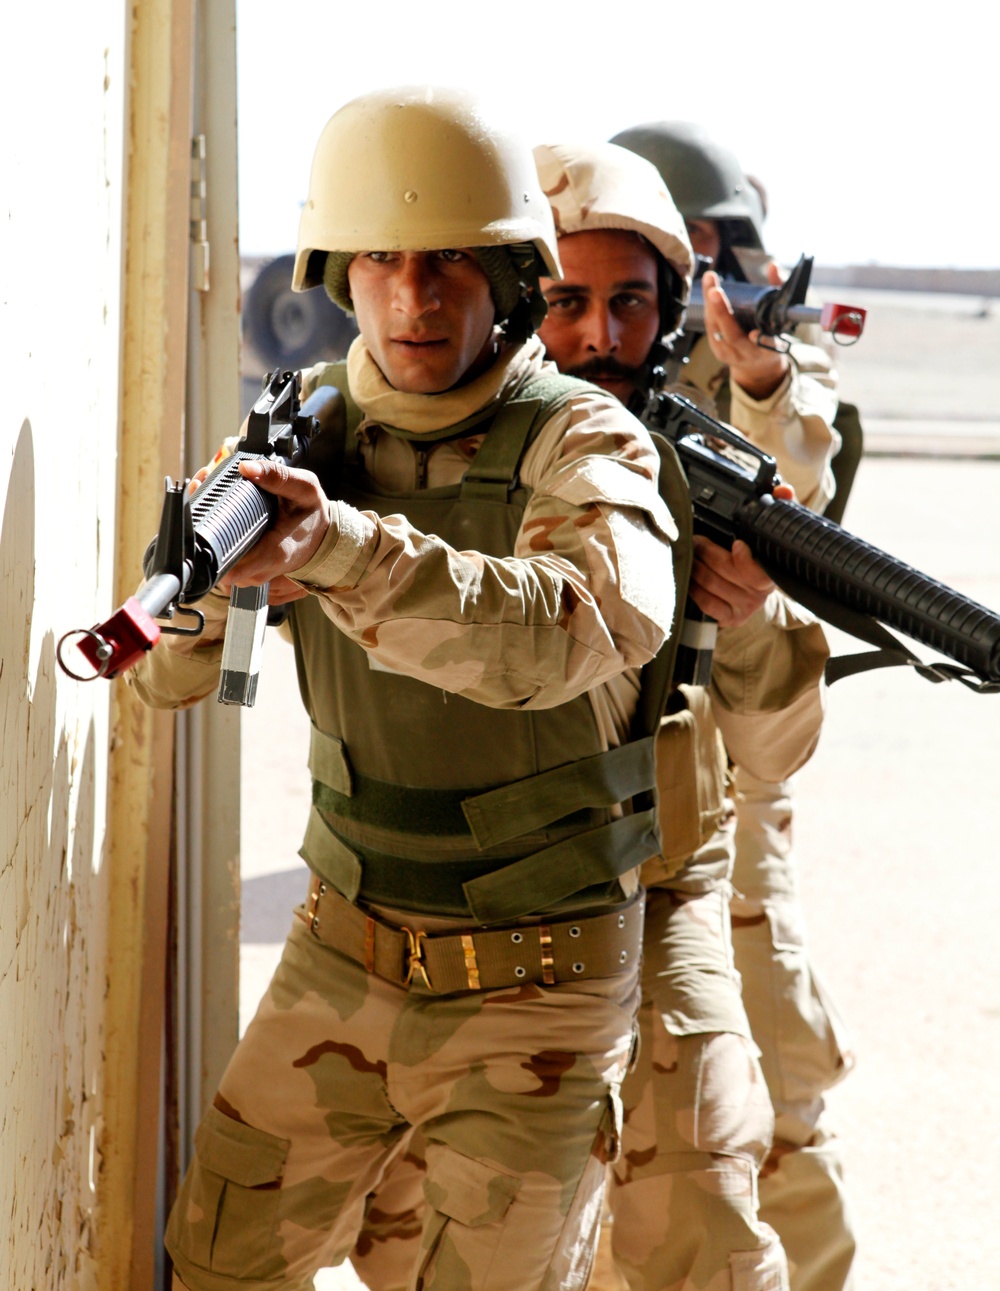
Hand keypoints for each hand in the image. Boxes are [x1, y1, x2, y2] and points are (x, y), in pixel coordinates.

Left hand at [189, 460, 309, 605]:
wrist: (322, 537)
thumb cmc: (312, 515)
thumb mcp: (304, 489)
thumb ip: (277, 477)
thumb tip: (246, 468)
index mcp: (274, 552)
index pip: (228, 562)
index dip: (207, 535)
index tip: (203, 503)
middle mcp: (260, 570)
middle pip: (215, 560)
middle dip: (203, 525)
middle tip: (202, 488)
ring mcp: (252, 575)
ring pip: (216, 562)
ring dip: (207, 531)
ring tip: (207, 495)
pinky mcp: (247, 573)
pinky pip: (223, 562)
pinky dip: (215, 540)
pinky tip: (216, 516)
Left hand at [688, 484, 793, 626]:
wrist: (757, 590)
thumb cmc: (760, 557)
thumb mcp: (771, 534)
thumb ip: (780, 507)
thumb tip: (784, 490)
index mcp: (772, 572)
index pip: (758, 572)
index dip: (744, 560)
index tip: (736, 544)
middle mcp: (759, 593)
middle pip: (725, 572)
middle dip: (706, 552)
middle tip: (695, 538)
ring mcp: (744, 607)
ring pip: (711, 584)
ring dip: (695, 566)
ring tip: (688, 552)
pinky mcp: (729, 618)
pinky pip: (706, 603)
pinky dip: (694, 588)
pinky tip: (688, 576)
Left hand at [702, 270, 788, 400]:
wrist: (757, 367)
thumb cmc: (771, 336)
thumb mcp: (781, 319)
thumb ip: (778, 291)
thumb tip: (773, 265)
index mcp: (768, 351)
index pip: (766, 347)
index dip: (761, 341)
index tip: (754, 335)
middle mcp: (747, 355)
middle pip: (732, 335)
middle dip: (722, 312)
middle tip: (715, 291)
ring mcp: (730, 354)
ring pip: (717, 329)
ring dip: (711, 304)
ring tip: (710, 279)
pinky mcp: (717, 350)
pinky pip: (711, 327)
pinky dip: (709, 308)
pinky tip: (708, 289)